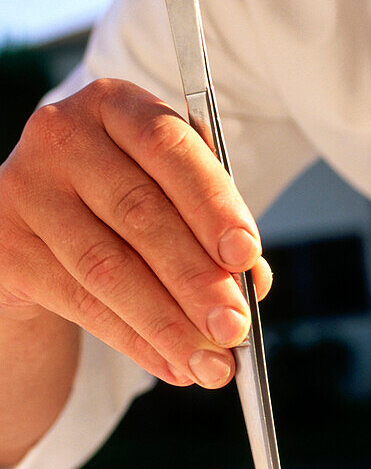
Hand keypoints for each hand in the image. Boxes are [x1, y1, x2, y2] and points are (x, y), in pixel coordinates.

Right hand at [0, 79, 271, 387]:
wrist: (40, 223)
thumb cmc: (124, 199)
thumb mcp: (170, 191)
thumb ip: (211, 227)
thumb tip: (250, 287)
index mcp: (116, 104)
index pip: (168, 146)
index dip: (211, 203)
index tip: (247, 254)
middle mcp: (62, 136)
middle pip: (140, 213)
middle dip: (196, 279)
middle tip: (235, 327)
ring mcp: (26, 190)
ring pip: (108, 267)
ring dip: (168, 323)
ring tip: (212, 363)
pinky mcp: (6, 246)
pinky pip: (80, 302)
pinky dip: (135, 340)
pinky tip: (172, 363)